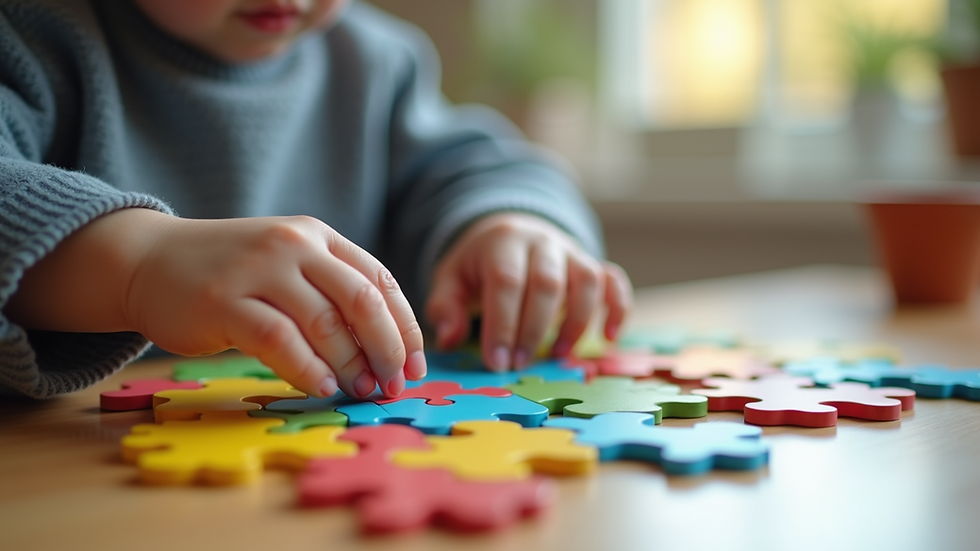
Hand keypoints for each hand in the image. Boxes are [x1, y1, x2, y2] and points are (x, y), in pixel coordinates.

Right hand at [124, 213, 425, 397]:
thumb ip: (331, 295)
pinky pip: (279, 340)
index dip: (406, 327)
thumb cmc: (231, 274)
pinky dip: (308, 369)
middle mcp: (293, 244)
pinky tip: (322, 387)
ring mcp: (258, 269)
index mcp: (318, 235)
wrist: (149, 261)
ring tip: (362, 391)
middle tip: (394, 385)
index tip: (415, 365)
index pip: (380, 280)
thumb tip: (386, 352)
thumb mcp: (288, 266)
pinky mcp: (223, 301)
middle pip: (362, 301)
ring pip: (324, 323)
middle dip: (388, 348)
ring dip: (352, 365)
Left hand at [425, 212, 631, 370]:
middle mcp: (542, 241)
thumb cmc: (478, 266)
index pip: (506, 281)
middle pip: (547, 282)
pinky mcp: (593, 265)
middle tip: (519, 365)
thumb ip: (446, 307)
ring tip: (556, 355)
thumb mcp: (451, 279)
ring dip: (576, 322)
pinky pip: (614, 282)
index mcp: (503, 241)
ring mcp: (572, 251)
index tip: (497, 362)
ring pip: (586, 280)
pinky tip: (610, 338)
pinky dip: (618, 309)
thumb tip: (449, 338)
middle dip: (533, 329)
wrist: (509, 233)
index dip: (503, 324)